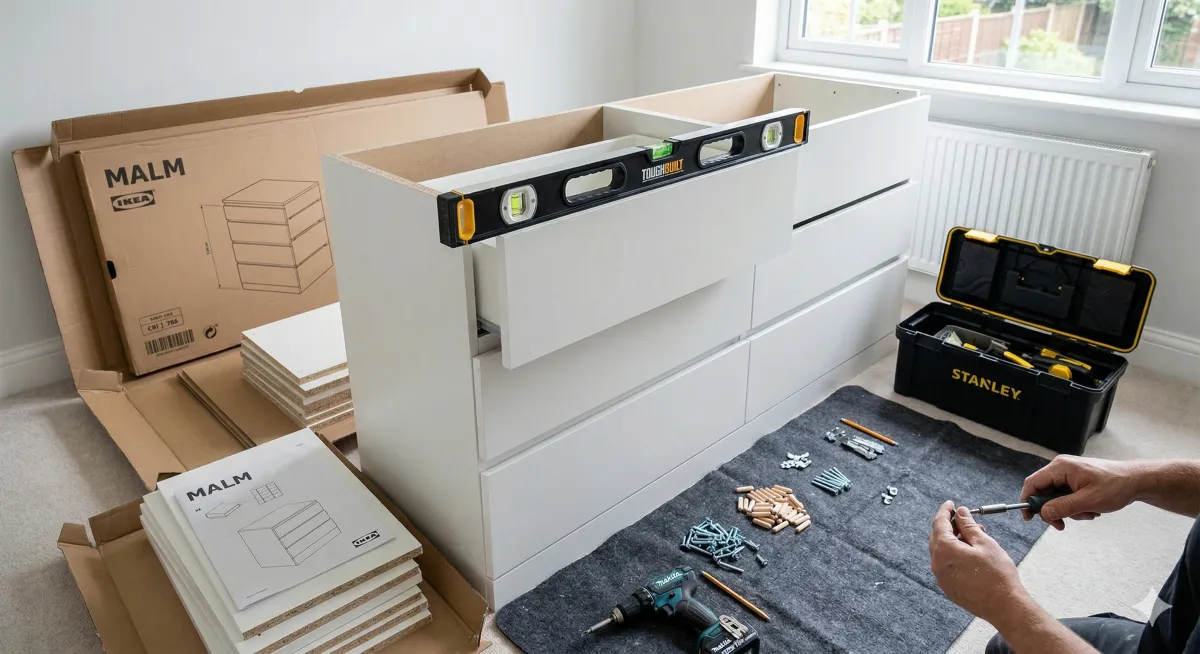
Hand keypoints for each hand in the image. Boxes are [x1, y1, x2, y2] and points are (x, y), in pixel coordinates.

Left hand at [929, 502, 1026, 624]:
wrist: (1005, 606)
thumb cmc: (997, 575)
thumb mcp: (984, 543)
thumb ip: (968, 525)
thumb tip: (960, 512)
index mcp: (944, 550)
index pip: (939, 523)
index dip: (945, 511)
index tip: (950, 504)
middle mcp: (937, 564)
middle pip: (938, 537)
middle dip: (951, 526)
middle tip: (967, 520)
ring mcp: (941, 578)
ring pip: (943, 552)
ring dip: (955, 541)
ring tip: (975, 537)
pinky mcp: (949, 588)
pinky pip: (947, 565)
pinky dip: (955, 555)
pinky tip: (971, 554)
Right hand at [1020, 455, 1145, 529]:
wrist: (1136, 481)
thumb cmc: (1115, 486)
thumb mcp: (1088, 500)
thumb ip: (1063, 507)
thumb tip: (1043, 513)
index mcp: (1060, 467)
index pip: (1033, 483)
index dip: (1028, 500)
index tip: (1029, 518)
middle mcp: (1061, 468)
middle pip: (1044, 492)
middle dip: (1054, 510)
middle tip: (1062, 524)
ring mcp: (1069, 474)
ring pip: (1056, 497)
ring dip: (1069, 510)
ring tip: (1088, 513)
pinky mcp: (1076, 481)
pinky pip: (1067, 497)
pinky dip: (1076, 507)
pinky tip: (1091, 509)